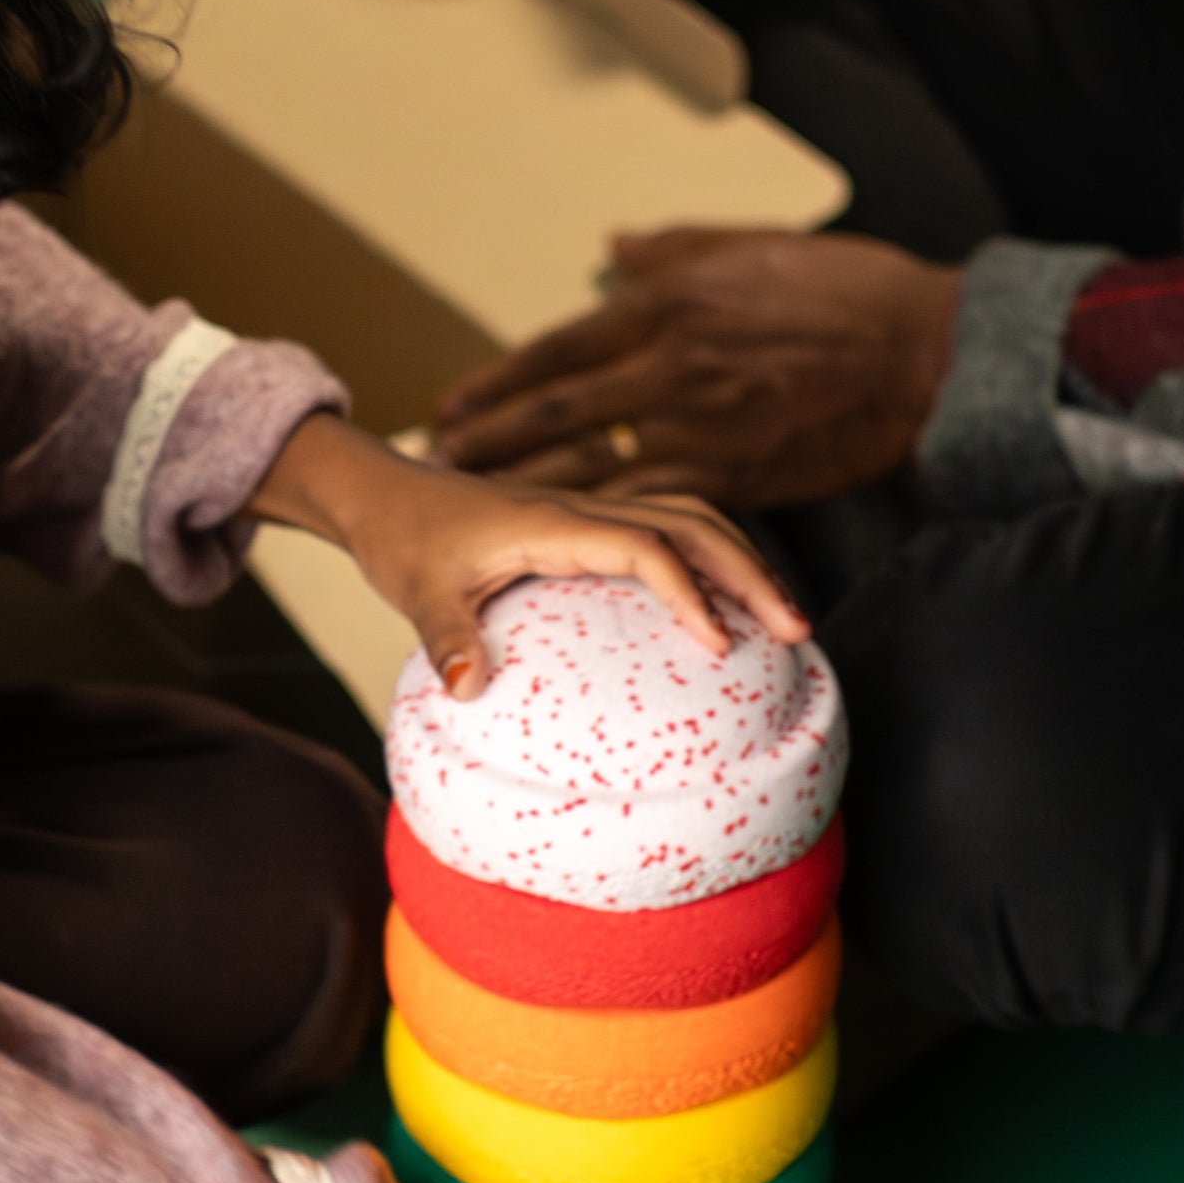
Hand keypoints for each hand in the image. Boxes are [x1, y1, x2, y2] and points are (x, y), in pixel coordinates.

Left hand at [249, 414, 806, 697]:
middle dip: (751, 573)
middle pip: (693, 524)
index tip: (720, 647)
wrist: (385, 494)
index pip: (644, 547)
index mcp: (553, 523)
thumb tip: (466, 688)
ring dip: (744, 561)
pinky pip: (672, 528)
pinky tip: (734, 602)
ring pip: (692, 518)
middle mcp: (584, 509)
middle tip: (798, 630)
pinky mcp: (592, 525)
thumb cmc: (404, 540)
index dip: (688, 592)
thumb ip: (444, 636)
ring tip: (786, 616)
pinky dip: (715, 557)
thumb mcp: (415, 592)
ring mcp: (593, 513)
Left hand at [432, 227, 963, 508]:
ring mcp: (701, 424)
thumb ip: (673, 250)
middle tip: (437, 468)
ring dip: (527, 490)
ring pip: (590, 467)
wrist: (927, 351)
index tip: (452, 406)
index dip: (498, 383)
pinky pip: (651, 505)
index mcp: (670, 305)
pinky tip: (566, 544)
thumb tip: (612, 246)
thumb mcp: (750, 246)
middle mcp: (671, 365)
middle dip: (489, 441)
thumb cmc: (848, 290)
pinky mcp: (736, 473)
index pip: (558, 348)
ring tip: (479, 511)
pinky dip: (602, 525)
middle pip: (555, 411)